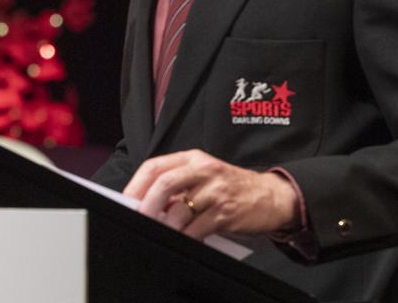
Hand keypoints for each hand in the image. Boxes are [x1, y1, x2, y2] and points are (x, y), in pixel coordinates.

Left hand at [123, 149, 298, 238]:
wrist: (271, 196)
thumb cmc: (231, 188)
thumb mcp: (204, 176)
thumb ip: (178, 185)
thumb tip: (144, 202)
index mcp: (193, 159)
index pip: (155, 166)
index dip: (136, 183)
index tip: (126, 199)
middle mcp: (204, 170)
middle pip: (164, 183)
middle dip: (146, 204)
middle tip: (139, 217)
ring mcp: (216, 191)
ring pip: (180, 209)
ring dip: (165, 224)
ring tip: (161, 230)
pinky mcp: (226, 212)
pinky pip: (197, 228)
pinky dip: (185, 237)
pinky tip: (182, 239)